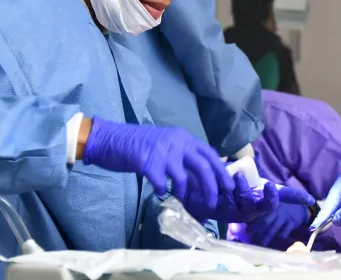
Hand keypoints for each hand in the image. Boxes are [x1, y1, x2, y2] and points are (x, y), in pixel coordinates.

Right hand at [83, 116, 232, 209]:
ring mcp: (163, 151)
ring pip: (184, 177)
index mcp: (184, 137)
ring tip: (181, 200)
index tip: (229, 186)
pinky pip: (161, 183)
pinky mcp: (148, 162)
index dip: (221, 170)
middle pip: (203, 166)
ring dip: (185, 192)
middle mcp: (177, 142)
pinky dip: (162, 191)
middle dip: (211, 187)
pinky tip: (158, 192)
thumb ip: (183, 157)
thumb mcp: (167, 145)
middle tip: (213, 203)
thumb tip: (201, 180)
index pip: (210, 154)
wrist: (111, 138)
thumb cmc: (139, 144)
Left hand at [184, 173, 315, 223]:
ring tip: (239, 178)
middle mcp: (253, 204)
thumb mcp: (232, 168)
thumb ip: (243, 165)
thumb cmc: (213, 178)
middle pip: (270, 205)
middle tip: (270, 187)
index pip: (281, 194)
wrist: (189, 188)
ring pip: (254, 208)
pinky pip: (239, 207)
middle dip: (273, 198)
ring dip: (247, 192)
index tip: (310, 199)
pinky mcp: (230, 216)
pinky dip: (238, 193)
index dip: (295, 197)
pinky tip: (233, 182)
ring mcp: (242, 212)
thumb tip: (247, 157)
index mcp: (257, 192)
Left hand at [245, 202, 309, 246]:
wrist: (300, 206)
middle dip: (258, 233)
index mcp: (271, 206)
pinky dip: (281, 235)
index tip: (247, 232)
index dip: (253, 224)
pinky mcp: (293, 222)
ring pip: (275, 227)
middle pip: (266, 222)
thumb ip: (263, 213)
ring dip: (267, 237)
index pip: (260, 215)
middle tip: (252, 241)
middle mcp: (277, 210)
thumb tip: (248, 224)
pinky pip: (286, 230)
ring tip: (261, 244)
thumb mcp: (274, 206)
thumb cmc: (283, 208)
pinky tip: (277, 240)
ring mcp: (285, 216)